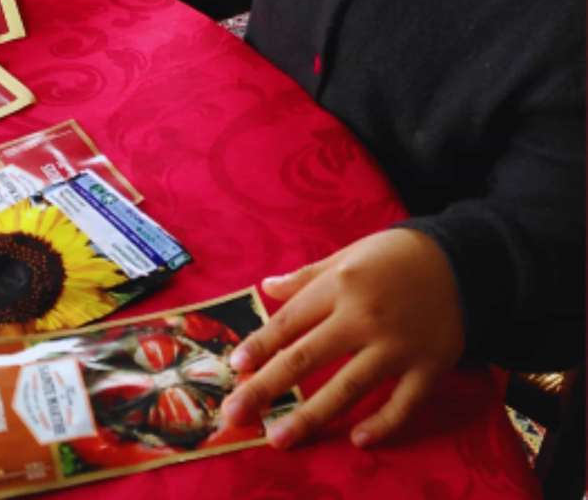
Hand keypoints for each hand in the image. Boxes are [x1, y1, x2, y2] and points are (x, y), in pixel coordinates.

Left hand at [222, 228, 464, 448]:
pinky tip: (357, 439)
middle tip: (235, 414)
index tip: (235, 368)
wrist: (459, 261)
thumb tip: (265, 287)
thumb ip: (305, 277)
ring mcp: (397, 345)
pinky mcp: (429, 366)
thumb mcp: (346, 256)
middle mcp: (363, 315)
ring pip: (348, 386)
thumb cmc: (392, 256)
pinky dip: (382, 424)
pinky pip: (403, 403)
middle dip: (267, 387)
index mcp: (340, 284)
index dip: (260, 345)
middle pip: (306, 357)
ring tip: (279, 438)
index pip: (290, 321)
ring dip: (310, 416)